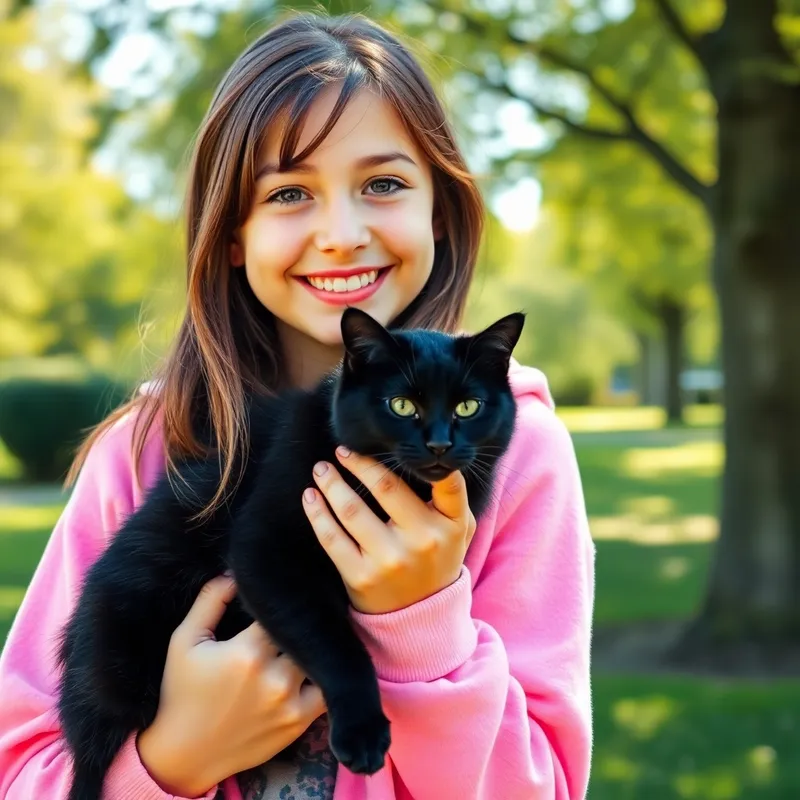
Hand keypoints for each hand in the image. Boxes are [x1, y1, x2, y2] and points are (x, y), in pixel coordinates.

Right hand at [137, 575, 325, 796]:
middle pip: (305, 635)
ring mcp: (290, 703)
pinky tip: (318, 664)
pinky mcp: (298, 724)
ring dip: (317, 648)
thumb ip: (210, 600)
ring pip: (319, 661)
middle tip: (308, 607)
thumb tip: (234, 572)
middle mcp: (274, 677)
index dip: (287, 599)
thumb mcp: (184, 641)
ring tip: (316, 633)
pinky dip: (324, 677)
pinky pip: (326, 693)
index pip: (281, 611)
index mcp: (247, 652)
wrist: (183, 755)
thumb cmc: (181, 692)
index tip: (289, 589)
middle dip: (303, 622)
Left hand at [302, 446, 476, 614]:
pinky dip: (317, 513)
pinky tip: (311, 497)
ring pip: (352, 510)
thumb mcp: (459, 529)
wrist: (421, 616)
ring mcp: (389, 560)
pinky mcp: (360, 577)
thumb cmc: (437, 558)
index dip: (420, 458)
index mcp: (450, 524)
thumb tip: (430, 456)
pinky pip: (331, 538)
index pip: (446, 482)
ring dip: (331, 483)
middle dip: (358, 463)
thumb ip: (451, 495)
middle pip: (385, 488)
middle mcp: (422, 540)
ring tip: (322, 469)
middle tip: (341, 450)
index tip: (387, 440)